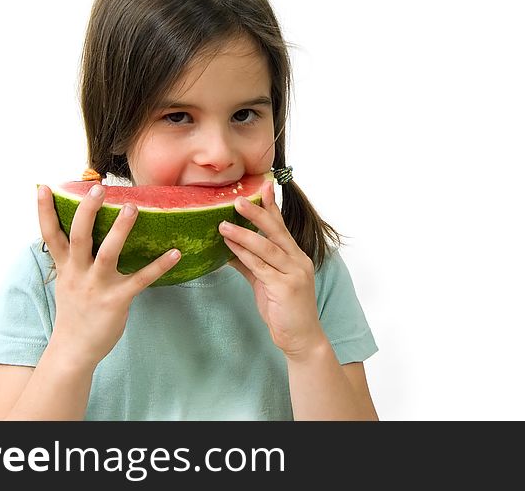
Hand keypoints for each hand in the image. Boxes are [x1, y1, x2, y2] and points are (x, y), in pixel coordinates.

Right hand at [37, 183, 180, 370]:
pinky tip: (175, 253)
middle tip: (97, 189)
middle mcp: (78, 273)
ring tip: (132, 207)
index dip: (45, 211)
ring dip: (120, 230)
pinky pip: (141, 279)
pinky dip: (159, 266)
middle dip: (87, 212)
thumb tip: (77, 229)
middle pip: (79, 237)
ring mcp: (98, 286)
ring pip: (108, 254)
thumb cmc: (74, 310)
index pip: (50, 234)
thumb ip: (71, 256)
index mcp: (65, 266)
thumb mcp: (66, 280)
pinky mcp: (117, 300)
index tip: (44, 186)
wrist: (74, 349)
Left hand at [218, 181, 326, 358]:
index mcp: (295, 256)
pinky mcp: (285, 287)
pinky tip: (230, 248)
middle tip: (238, 200)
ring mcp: (294, 273)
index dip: (271, 206)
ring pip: (267, 247)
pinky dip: (244, 255)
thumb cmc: (284, 309)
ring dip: (244, 234)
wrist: (301, 338)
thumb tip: (229, 249)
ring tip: (223, 224)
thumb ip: (252, 264)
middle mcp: (298, 261)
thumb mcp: (266, 282)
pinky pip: (261, 267)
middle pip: (276, 231)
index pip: (281, 227)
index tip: (263, 186)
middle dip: (257, 213)